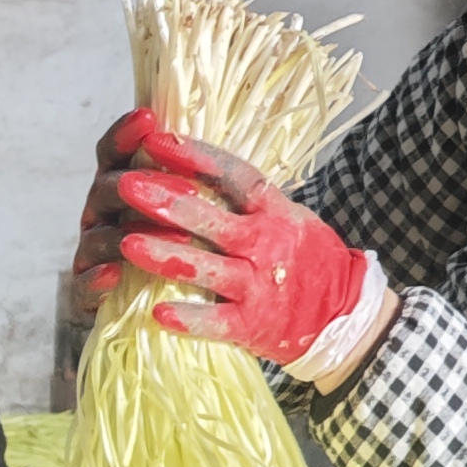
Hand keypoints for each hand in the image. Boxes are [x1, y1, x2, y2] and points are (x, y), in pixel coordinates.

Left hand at [80, 115, 368, 367]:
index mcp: (273, 210)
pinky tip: (157, 313)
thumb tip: (193, 158)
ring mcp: (259, 285)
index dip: (196, 157)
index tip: (156, 141)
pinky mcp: (253, 325)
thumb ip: (246, 196)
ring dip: (167, 257)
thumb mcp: (287, 215)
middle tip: (124, 185)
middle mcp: (266, 244)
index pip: (234, 175)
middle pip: (213, 220)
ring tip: (126, 243)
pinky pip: (218, 321)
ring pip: (208, 268)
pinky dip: (190, 318)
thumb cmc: (303, 256)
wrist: (342, 314)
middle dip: (167, 202)